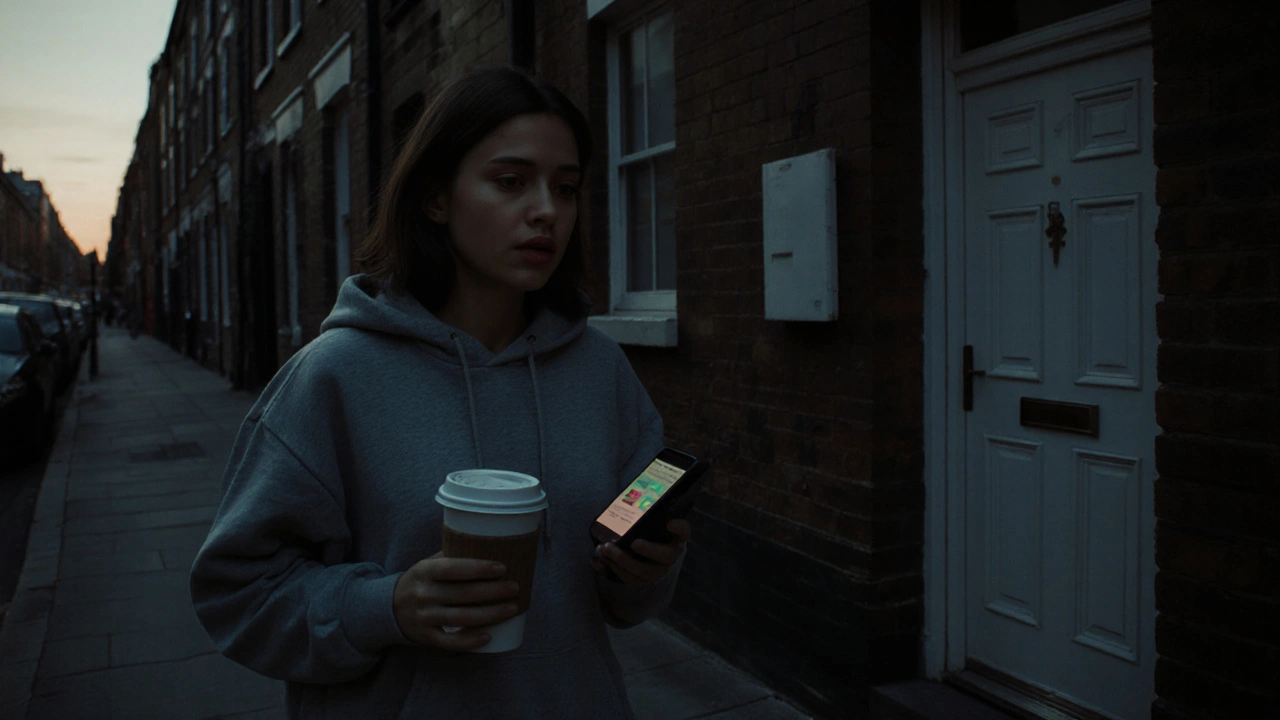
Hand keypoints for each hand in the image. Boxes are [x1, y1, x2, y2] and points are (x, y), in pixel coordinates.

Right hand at [393, 552, 520, 651]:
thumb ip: (451, 556)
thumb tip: (488, 545)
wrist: (389, 608)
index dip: (479, 568)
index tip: (502, 568)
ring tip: (512, 608)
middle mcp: (423, 594)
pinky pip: (450, 642)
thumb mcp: (428, 564)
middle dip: (492, 591)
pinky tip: (489, 636)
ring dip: (490, 614)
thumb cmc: (420, 581)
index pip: (454, 569)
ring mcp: (424, 617)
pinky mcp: (426, 636)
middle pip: (463, 594)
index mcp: (424, 571)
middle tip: (514, 587)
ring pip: (461, 618)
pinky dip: (470, 641)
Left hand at [591, 519, 689, 587]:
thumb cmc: (645, 530)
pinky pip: (629, 579)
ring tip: (605, 549)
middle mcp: (670, 555)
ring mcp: (657, 570)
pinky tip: (598, 561)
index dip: (679, 528)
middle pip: (665, 555)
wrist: (643, 554)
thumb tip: (628, 498)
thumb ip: (642, 512)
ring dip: (622, 561)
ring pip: (644, 571)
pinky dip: (611, 570)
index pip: (684, 531)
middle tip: (633, 542)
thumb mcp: (647, 520)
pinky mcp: (642, 581)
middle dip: (648, 549)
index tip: (669, 522)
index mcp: (675, 537)